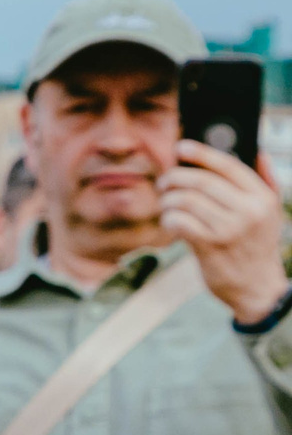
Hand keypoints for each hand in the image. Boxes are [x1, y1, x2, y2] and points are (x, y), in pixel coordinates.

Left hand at [162, 142, 288, 323]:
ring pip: (186, 201)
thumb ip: (264, 180)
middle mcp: (248, 210)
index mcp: (262, 197)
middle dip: (176, 177)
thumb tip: (255, 150)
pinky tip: (169, 221)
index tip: (180, 147)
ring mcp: (228, 229)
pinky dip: (168, 218)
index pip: (229, 165)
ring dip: (168, 199)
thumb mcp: (270, 211)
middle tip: (165, 181)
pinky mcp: (210, 246)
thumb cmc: (257, 244)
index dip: (201, 153)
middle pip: (202, 182)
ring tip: (166, 203)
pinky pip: (179, 222)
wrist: (257, 287)